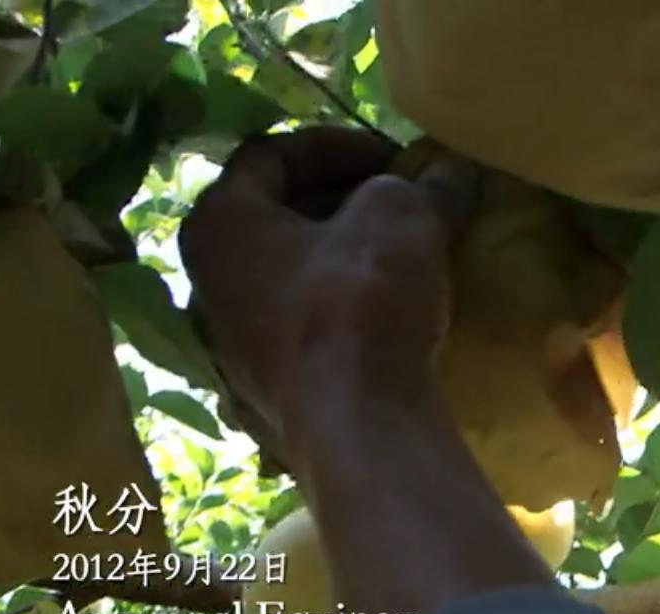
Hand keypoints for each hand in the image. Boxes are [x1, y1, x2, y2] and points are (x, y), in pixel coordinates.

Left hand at [178, 128, 476, 455]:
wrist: (361, 425)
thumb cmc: (361, 300)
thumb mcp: (403, 217)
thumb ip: (424, 185)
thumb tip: (452, 172)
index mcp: (218, 224)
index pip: (269, 154)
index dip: (336, 144)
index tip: (392, 156)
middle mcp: (207, 281)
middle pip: (276, 216)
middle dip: (342, 199)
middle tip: (401, 198)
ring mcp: (231, 342)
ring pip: (290, 274)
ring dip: (344, 254)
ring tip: (402, 250)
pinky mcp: (266, 388)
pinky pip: (303, 325)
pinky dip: (341, 304)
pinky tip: (390, 309)